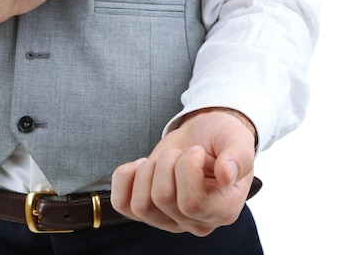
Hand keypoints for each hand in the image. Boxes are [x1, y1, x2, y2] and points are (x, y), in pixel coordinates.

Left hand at [111, 109, 256, 235]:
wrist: (201, 137)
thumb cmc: (220, 140)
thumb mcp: (237, 140)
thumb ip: (239, 156)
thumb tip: (227, 174)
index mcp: (223, 210)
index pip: (191, 203)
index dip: (186, 169)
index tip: (196, 151)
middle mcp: (195, 222)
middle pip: (162, 199)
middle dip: (166, 162)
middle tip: (179, 153)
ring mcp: (168, 220)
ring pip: (140, 205)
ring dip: (147, 170)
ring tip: (164, 159)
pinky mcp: (144, 210)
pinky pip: (121, 203)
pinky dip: (125, 178)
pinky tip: (142, 166)